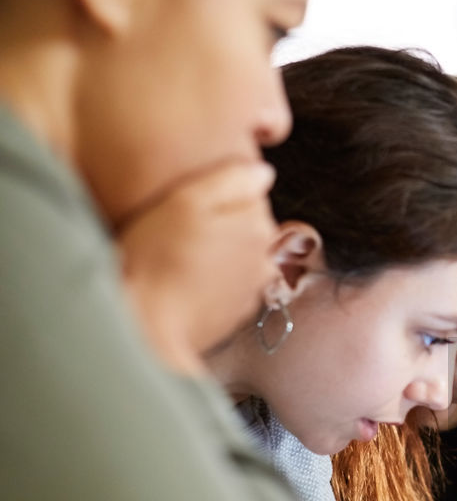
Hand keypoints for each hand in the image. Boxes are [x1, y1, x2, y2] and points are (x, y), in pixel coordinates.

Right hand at [117, 159, 278, 373]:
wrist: (147, 328)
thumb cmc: (158, 259)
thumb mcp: (185, 201)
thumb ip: (231, 180)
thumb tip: (264, 173)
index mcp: (258, 229)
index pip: (250, 200)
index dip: (217, 198)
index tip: (188, 205)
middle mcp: (264, 262)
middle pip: (244, 231)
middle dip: (218, 228)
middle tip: (177, 232)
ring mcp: (251, 293)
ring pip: (235, 261)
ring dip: (213, 258)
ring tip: (175, 258)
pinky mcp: (233, 318)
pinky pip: (224, 290)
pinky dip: (207, 285)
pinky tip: (179, 283)